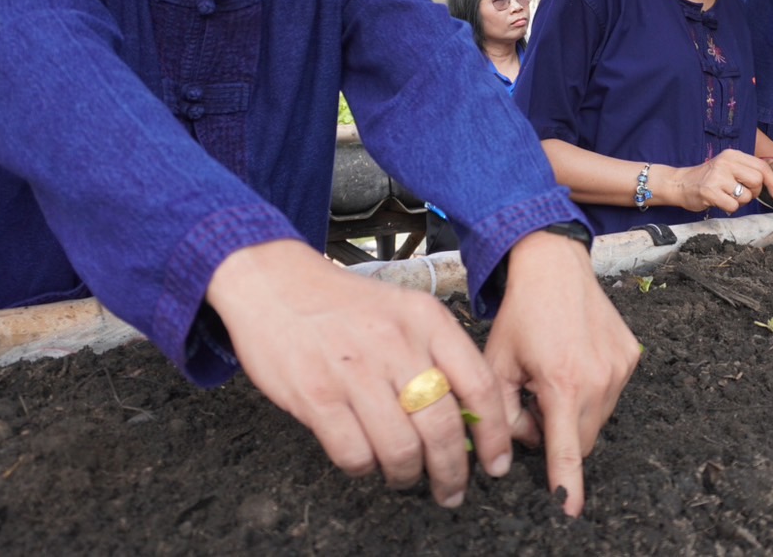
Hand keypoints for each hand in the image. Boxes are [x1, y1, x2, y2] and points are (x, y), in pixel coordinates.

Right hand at [207, 240, 510, 507]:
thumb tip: (468, 418)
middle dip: (452, 471)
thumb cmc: (345, 304)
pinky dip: (363, 468)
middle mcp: (396, 343)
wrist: (276, 282)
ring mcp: (355, 370)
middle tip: (451, 489)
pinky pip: (354, 454)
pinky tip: (364, 460)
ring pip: (401, 449)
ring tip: (404, 475)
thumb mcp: (405, 310)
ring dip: (406, 475)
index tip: (496, 463)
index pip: (478, 385)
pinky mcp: (316, 395)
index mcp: (427, 319)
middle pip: (442, 427)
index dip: (494, 434)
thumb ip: (438, 354)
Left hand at [484, 229, 638, 515]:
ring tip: (553, 375)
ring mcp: (620, 368)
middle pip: (582, 439)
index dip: (567, 484)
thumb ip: (500, 415)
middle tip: (533, 401)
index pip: (567, 450)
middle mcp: (599, 379)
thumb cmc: (521, 314)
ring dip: (575, 413)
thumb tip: (513, 450)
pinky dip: (591, 390)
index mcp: (562, 384)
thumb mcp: (497, 364)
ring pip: (598, 418)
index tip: (570, 511)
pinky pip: (611, 394)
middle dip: (558, 436)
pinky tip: (572, 360)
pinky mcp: (631, 357)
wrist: (555, 267)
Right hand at [666, 149, 772, 213]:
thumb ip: (748, 171)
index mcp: (732, 155)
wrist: (681, 183)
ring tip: (728, 197)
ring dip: (741, 202)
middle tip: (742, 193)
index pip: (762, 167)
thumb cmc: (709, 178)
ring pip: (746, 196)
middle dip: (754, 192)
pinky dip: (730, 208)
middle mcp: (726, 163)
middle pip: (757, 181)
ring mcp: (717, 177)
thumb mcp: (728, 167)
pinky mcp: (710, 192)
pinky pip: (733, 206)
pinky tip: (720, 202)